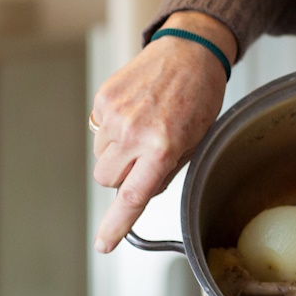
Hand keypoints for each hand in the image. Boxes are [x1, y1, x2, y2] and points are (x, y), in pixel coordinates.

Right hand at [90, 11, 237, 251]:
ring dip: (117, 151)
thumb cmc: (198, 97)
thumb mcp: (194, 142)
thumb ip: (164, 172)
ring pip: (101, 156)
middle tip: (145, 155)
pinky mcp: (103, 99)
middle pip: (107, 180)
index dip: (116, 225)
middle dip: (122, 176)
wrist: (189, 51)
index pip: (133, 197)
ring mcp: (115, 114)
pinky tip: (134, 111)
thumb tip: (136, 193)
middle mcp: (135, 132)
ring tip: (143, 125)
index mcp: (163, 147)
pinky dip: (111, 128)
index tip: (104, 244)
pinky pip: (97, 131)